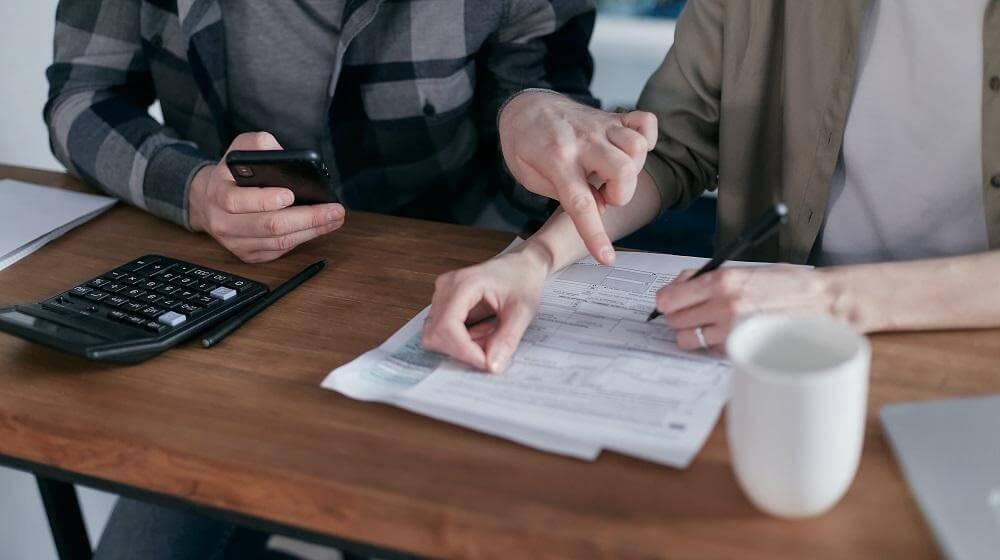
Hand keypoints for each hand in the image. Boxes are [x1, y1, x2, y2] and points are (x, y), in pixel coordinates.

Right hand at [188, 132, 344, 262]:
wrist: (209, 201)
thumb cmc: (232, 174)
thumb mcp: (239, 150)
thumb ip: (258, 144)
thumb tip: (283, 153)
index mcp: (217, 193)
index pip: (238, 201)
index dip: (265, 199)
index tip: (291, 194)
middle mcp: (223, 221)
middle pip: (269, 225)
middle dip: (306, 218)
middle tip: (334, 210)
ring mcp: (235, 242)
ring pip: (278, 242)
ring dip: (312, 231)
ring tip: (335, 218)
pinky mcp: (248, 254)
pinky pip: (279, 251)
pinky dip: (303, 239)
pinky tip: (320, 228)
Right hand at [421, 246, 549, 371]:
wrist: (522, 265)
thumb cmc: (522, 279)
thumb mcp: (523, 311)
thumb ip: (507, 339)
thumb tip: (491, 366)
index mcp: (464, 284)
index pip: (447, 326)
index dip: (464, 351)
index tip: (487, 363)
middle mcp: (446, 287)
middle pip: (436, 334)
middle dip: (462, 351)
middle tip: (490, 351)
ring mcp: (442, 295)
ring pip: (436, 336)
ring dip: (461, 346)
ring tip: (488, 337)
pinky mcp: (444, 303)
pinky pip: (442, 331)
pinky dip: (461, 341)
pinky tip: (482, 332)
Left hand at [499, 91, 656, 264]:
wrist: (525, 107)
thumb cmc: (525, 146)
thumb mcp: (530, 178)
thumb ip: (566, 195)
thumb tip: (602, 207)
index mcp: (556, 160)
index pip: (581, 203)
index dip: (596, 234)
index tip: (606, 258)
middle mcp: (583, 142)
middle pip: (623, 170)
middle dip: (621, 195)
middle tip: (604, 195)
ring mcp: (600, 127)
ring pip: (638, 147)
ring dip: (633, 169)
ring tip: (612, 175)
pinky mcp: (612, 117)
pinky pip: (645, 122)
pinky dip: (647, 138)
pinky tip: (629, 150)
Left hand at [656, 266, 836, 352]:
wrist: (822, 301)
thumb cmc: (785, 283)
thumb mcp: (743, 269)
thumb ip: (707, 277)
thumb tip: (678, 286)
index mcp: (721, 280)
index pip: (668, 298)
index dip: (667, 301)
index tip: (671, 302)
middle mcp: (723, 305)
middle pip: (674, 321)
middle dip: (679, 316)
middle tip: (693, 312)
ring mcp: (733, 330)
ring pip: (689, 339)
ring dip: (694, 332)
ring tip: (710, 324)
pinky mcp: (743, 348)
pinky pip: (712, 349)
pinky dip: (715, 343)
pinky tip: (730, 333)